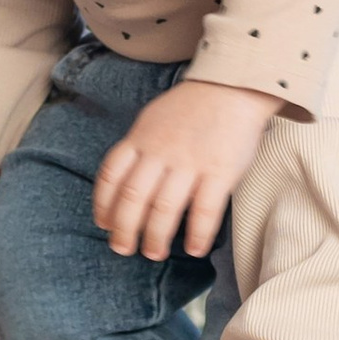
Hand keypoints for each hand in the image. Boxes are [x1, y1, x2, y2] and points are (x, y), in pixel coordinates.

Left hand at [93, 78, 282, 261]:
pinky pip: (204, 210)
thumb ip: (139, 147)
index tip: (104, 225)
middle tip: (123, 249)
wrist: (234, 86)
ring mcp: (190, 162)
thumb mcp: (154, 119)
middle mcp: (161, 152)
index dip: (104, 204)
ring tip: (154, 253)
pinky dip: (197, 234)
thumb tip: (123, 181)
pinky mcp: (220, 171)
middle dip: (124, 229)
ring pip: (163, 208)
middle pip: (133, 198)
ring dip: (156, 237)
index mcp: (141, 139)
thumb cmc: (193, 107)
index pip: (111, 176)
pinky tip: (194, 249)